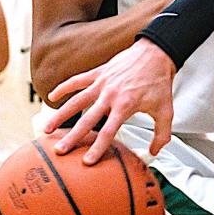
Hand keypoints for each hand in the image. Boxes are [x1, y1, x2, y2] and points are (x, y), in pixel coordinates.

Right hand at [44, 39, 175, 163]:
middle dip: (73, 137)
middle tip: (59, 151)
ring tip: (47, 129)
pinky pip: (78, 80)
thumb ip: (161, 133)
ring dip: (60, 115)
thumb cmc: (160, 80)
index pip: (108, 131)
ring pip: (76, 100)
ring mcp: (102, 83)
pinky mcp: (99, 72)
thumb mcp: (166, 109)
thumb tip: (155, 152)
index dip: (97, 148)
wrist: (157, 52)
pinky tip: (51, 95)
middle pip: (87, 119)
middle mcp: (110, 95)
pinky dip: (64, 87)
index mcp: (125, 105)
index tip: (87, 162)